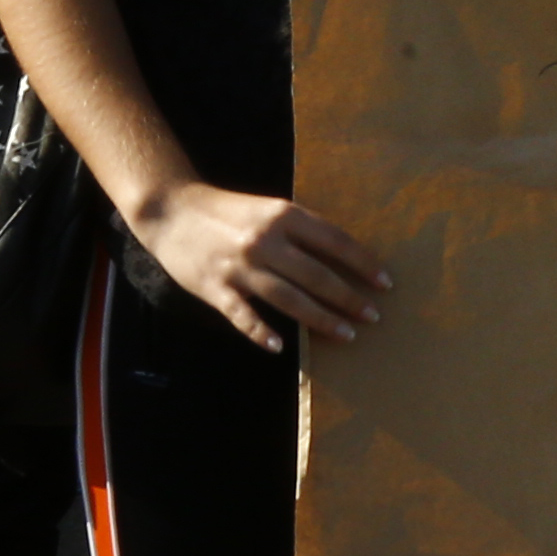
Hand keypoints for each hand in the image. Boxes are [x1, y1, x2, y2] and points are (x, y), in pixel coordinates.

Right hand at [120, 173, 389, 353]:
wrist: (171, 211)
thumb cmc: (229, 212)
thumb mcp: (270, 208)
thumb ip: (302, 230)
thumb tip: (344, 256)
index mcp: (284, 216)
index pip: (335, 242)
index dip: (363, 264)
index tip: (385, 283)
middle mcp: (265, 240)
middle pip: (317, 275)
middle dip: (349, 298)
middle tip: (373, 316)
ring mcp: (239, 266)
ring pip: (288, 298)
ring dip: (321, 319)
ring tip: (347, 334)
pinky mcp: (214, 287)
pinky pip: (243, 315)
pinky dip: (261, 331)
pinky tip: (281, 346)